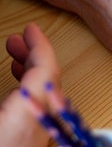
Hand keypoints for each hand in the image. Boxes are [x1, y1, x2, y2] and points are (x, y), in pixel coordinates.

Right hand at [2, 23, 60, 145]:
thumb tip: (9, 45)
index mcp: (27, 116)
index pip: (46, 70)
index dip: (39, 46)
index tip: (31, 29)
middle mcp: (40, 125)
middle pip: (48, 80)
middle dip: (33, 54)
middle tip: (17, 39)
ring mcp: (38, 135)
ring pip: (45, 93)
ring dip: (31, 71)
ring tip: (13, 56)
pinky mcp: (32, 141)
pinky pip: (41, 106)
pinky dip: (30, 89)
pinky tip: (17, 86)